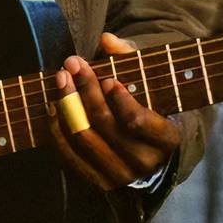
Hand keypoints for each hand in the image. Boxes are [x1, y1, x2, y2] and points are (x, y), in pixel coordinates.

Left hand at [48, 33, 181, 190]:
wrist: (150, 145)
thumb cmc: (151, 101)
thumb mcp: (149, 77)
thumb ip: (130, 55)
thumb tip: (107, 40)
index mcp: (168, 139)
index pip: (138, 121)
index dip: (120, 100)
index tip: (107, 79)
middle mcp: (147, 163)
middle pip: (106, 125)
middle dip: (85, 91)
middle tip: (71, 65)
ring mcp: (122, 176)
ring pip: (85, 138)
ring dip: (68, 105)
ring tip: (60, 80)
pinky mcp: (99, 182)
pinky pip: (70, 156)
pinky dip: (58, 130)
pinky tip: (53, 107)